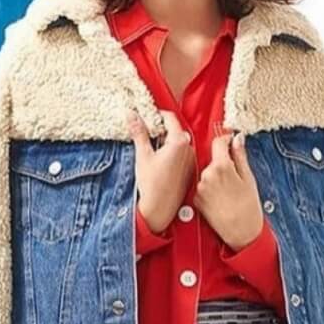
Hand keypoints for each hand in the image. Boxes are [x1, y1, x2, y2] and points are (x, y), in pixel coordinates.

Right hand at [126, 108, 195, 232]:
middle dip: (160, 128)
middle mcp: (189, 149)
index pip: (170, 118)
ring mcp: (190, 160)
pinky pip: (181, 155)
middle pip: (175, 130)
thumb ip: (139, 132)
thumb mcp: (142, 155)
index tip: (147, 116)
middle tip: (146, 132)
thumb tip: (132, 116)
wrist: (159, 209)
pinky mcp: (189, 170)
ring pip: (178, 143)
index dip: (157, 114)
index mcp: (179, 142)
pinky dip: (171, 153)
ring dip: (166, 141)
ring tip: (151, 149)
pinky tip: (159, 162)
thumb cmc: (153, 185)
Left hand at [193, 127, 263, 250]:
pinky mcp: (196, 199)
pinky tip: (221, 197)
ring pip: (207, 173)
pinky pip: (203, 186)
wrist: (241, 232)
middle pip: (211, 159)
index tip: (231, 143)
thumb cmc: (248, 207)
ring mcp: (199, 188)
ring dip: (216, 175)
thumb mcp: (248, 178)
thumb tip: (237, 139)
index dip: (226, 140)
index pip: (218, 142)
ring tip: (229, 189)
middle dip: (222, 161)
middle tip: (235, 173)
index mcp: (221, 167)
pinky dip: (210, 188)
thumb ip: (240, 155)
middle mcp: (206, 176)